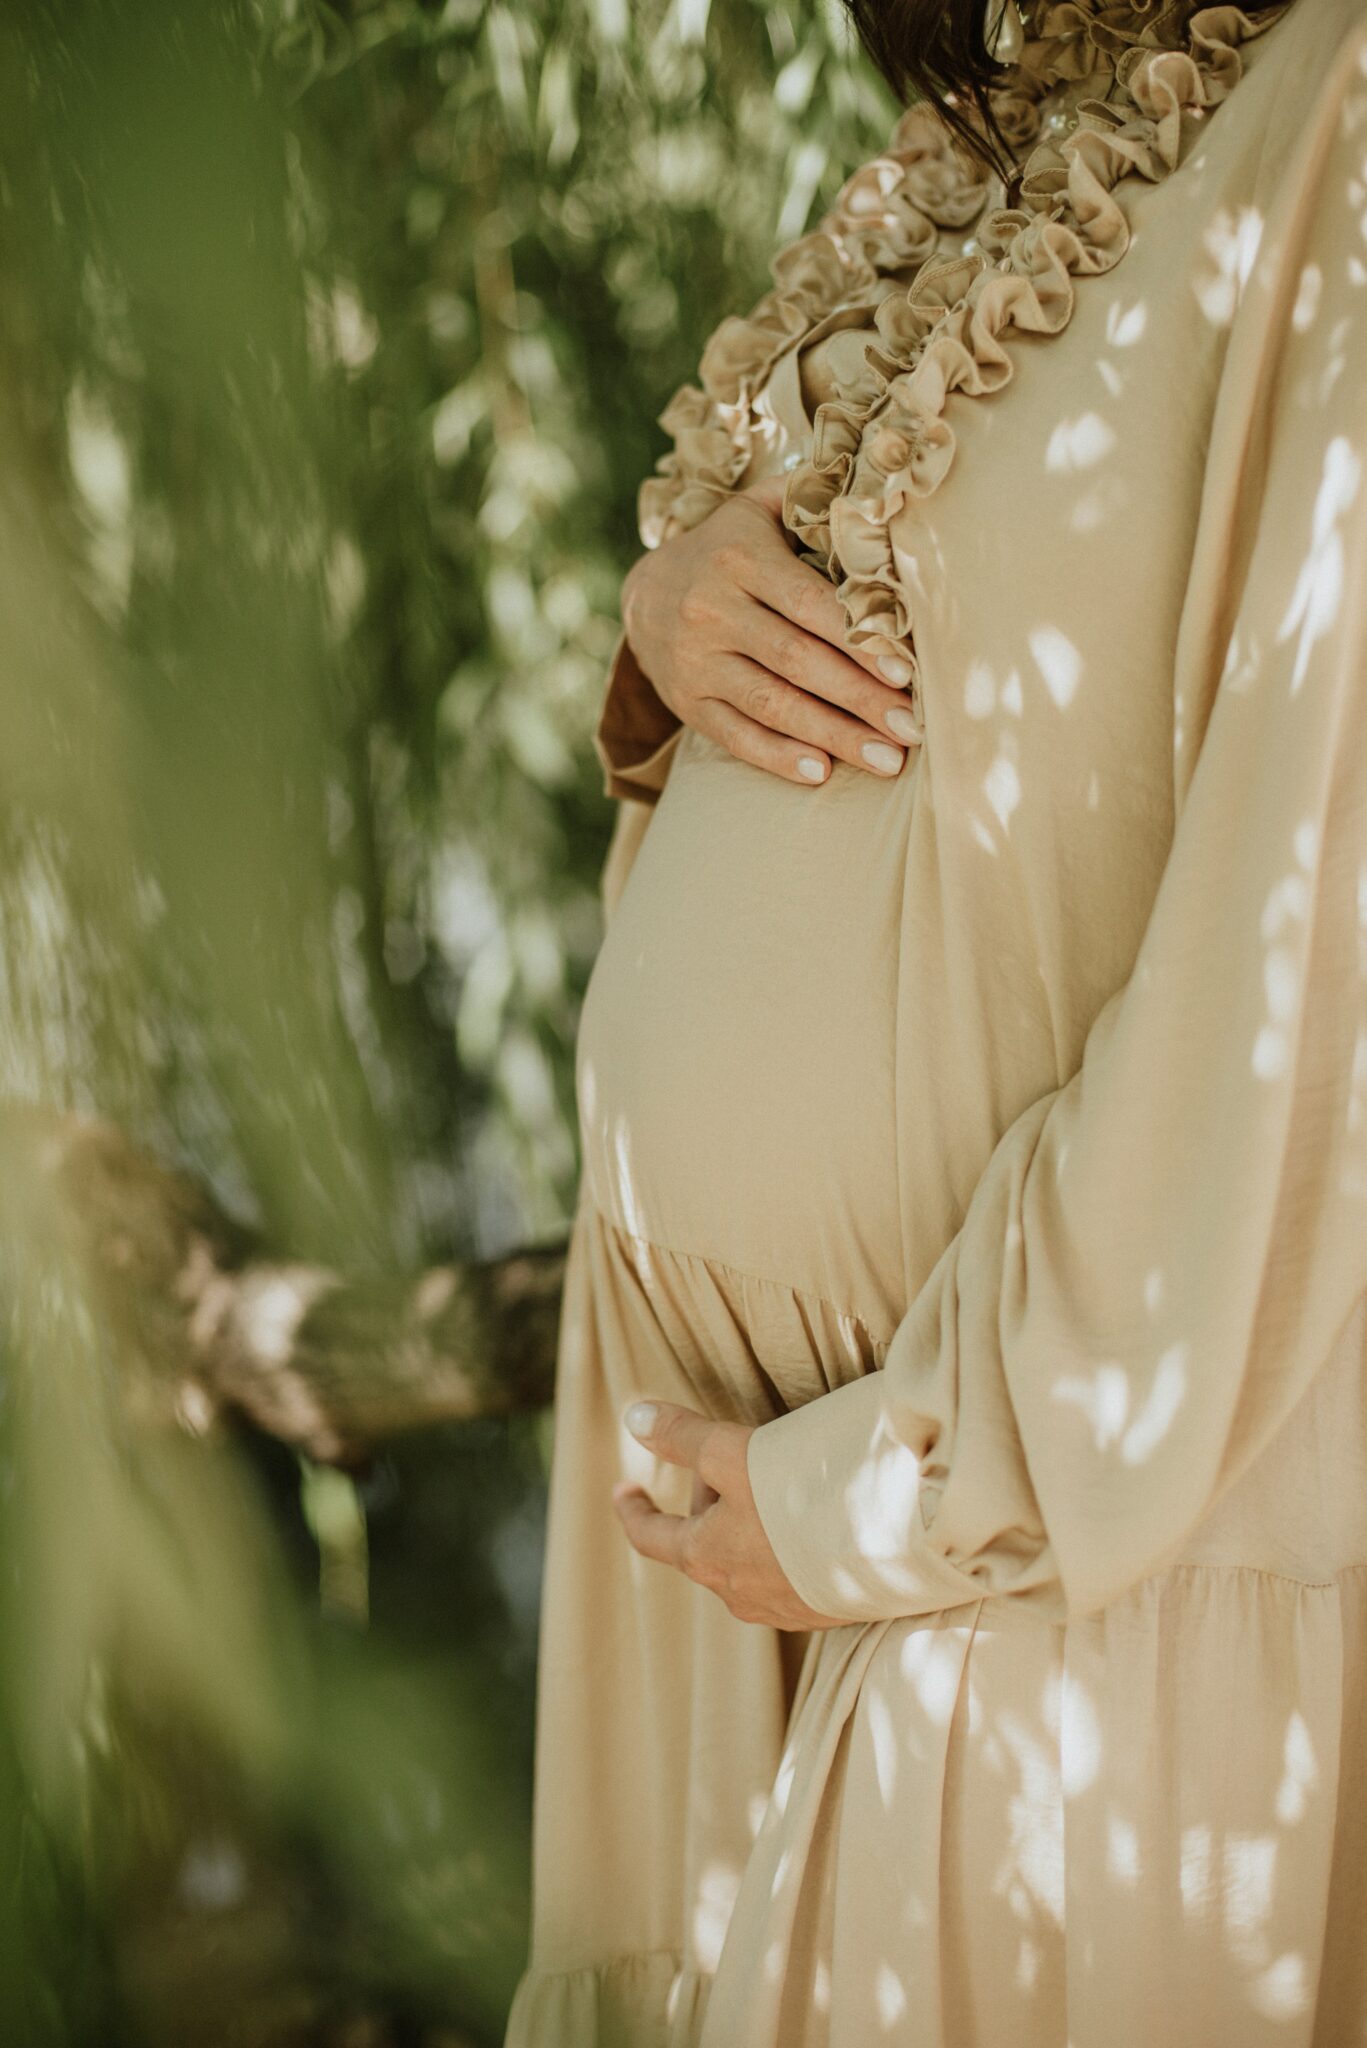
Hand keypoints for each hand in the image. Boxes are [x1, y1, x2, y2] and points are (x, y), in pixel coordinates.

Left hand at [612, 1399, 843, 1630]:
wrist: (893, 1545)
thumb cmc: (801, 1498)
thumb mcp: (732, 1452)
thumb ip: (683, 1436)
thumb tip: (633, 1417)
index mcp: (706, 1556)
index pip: (652, 1537)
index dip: (634, 1510)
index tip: (624, 1490)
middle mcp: (739, 1594)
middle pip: (705, 1540)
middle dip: (709, 1499)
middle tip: (737, 1455)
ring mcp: (786, 1606)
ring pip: (749, 1557)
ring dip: (751, 1524)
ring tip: (779, 1486)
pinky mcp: (829, 1606)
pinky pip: (792, 1571)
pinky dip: (788, 1544)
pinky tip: (819, 1519)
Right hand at [619, 475, 918, 787]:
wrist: (645, 592)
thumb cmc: (729, 548)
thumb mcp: (758, 510)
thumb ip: (810, 500)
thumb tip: (881, 494)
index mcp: (739, 559)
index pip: (808, 604)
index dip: (858, 640)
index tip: (907, 672)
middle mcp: (711, 611)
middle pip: (796, 661)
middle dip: (860, 698)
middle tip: (913, 728)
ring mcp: (695, 662)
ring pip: (770, 704)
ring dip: (832, 736)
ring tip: (888, 761)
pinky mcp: (686, 704)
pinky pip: (734, 736)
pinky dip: (776, 757)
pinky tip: (820, 773)